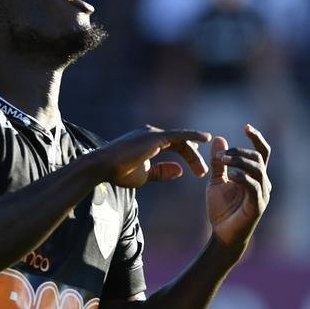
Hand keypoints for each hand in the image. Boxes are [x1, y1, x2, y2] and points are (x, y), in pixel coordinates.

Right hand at [91, 127, 211, 188]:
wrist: (103, 167)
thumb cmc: (119, 172)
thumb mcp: (145, 175)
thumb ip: (162, 172)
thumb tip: (179, 171)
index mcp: (149, 142)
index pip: (174, 146)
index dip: (187, 157)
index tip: (195, 170)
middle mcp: (152, 134)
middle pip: (180, 144)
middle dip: (192, 158)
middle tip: (201, 173)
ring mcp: (153, 133)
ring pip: (181, 141)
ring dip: (193, 155)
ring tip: (202, 171)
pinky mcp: (155, 136)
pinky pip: (180, 135)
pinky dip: (193, 135)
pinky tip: (206, 138)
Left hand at [206, 125, 270, 250]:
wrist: (222, 234)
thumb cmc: (222, 209)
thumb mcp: (217, 180)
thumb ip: (219, 162)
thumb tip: (219, 138)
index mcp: (255, 176)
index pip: (262, 152)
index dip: (256, 138)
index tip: (246, 126)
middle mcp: (263, 183)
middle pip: (258, 158)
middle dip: (240, 151)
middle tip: (221, 154)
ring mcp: (262, 194)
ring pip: (257, 169)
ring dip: (239, 161)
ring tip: (222, 160)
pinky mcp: (257, 206)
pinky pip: (253, 186)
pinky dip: (242, 177)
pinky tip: (230, 175)